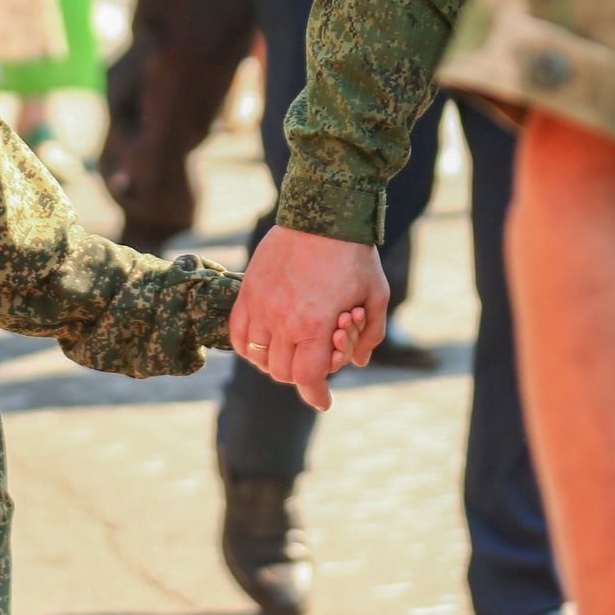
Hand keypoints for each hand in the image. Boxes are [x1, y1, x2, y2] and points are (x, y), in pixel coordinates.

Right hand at [227, 225, 389, 410]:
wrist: (321, 214)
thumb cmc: (353, 254)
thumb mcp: (376, 294)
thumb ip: (370, 334)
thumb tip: (359, 361)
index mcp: (315, 325)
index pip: (307, 378)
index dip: (316, 394)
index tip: (323, 401)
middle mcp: (282, 321)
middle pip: (282, 372)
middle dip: (301, 376)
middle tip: (313, 366)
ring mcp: (260, 307)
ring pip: (258, 357)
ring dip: (274, 363)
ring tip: (289, 353)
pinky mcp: (247, 293)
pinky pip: (238, 335)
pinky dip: (249, 347)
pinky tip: (264, 343)